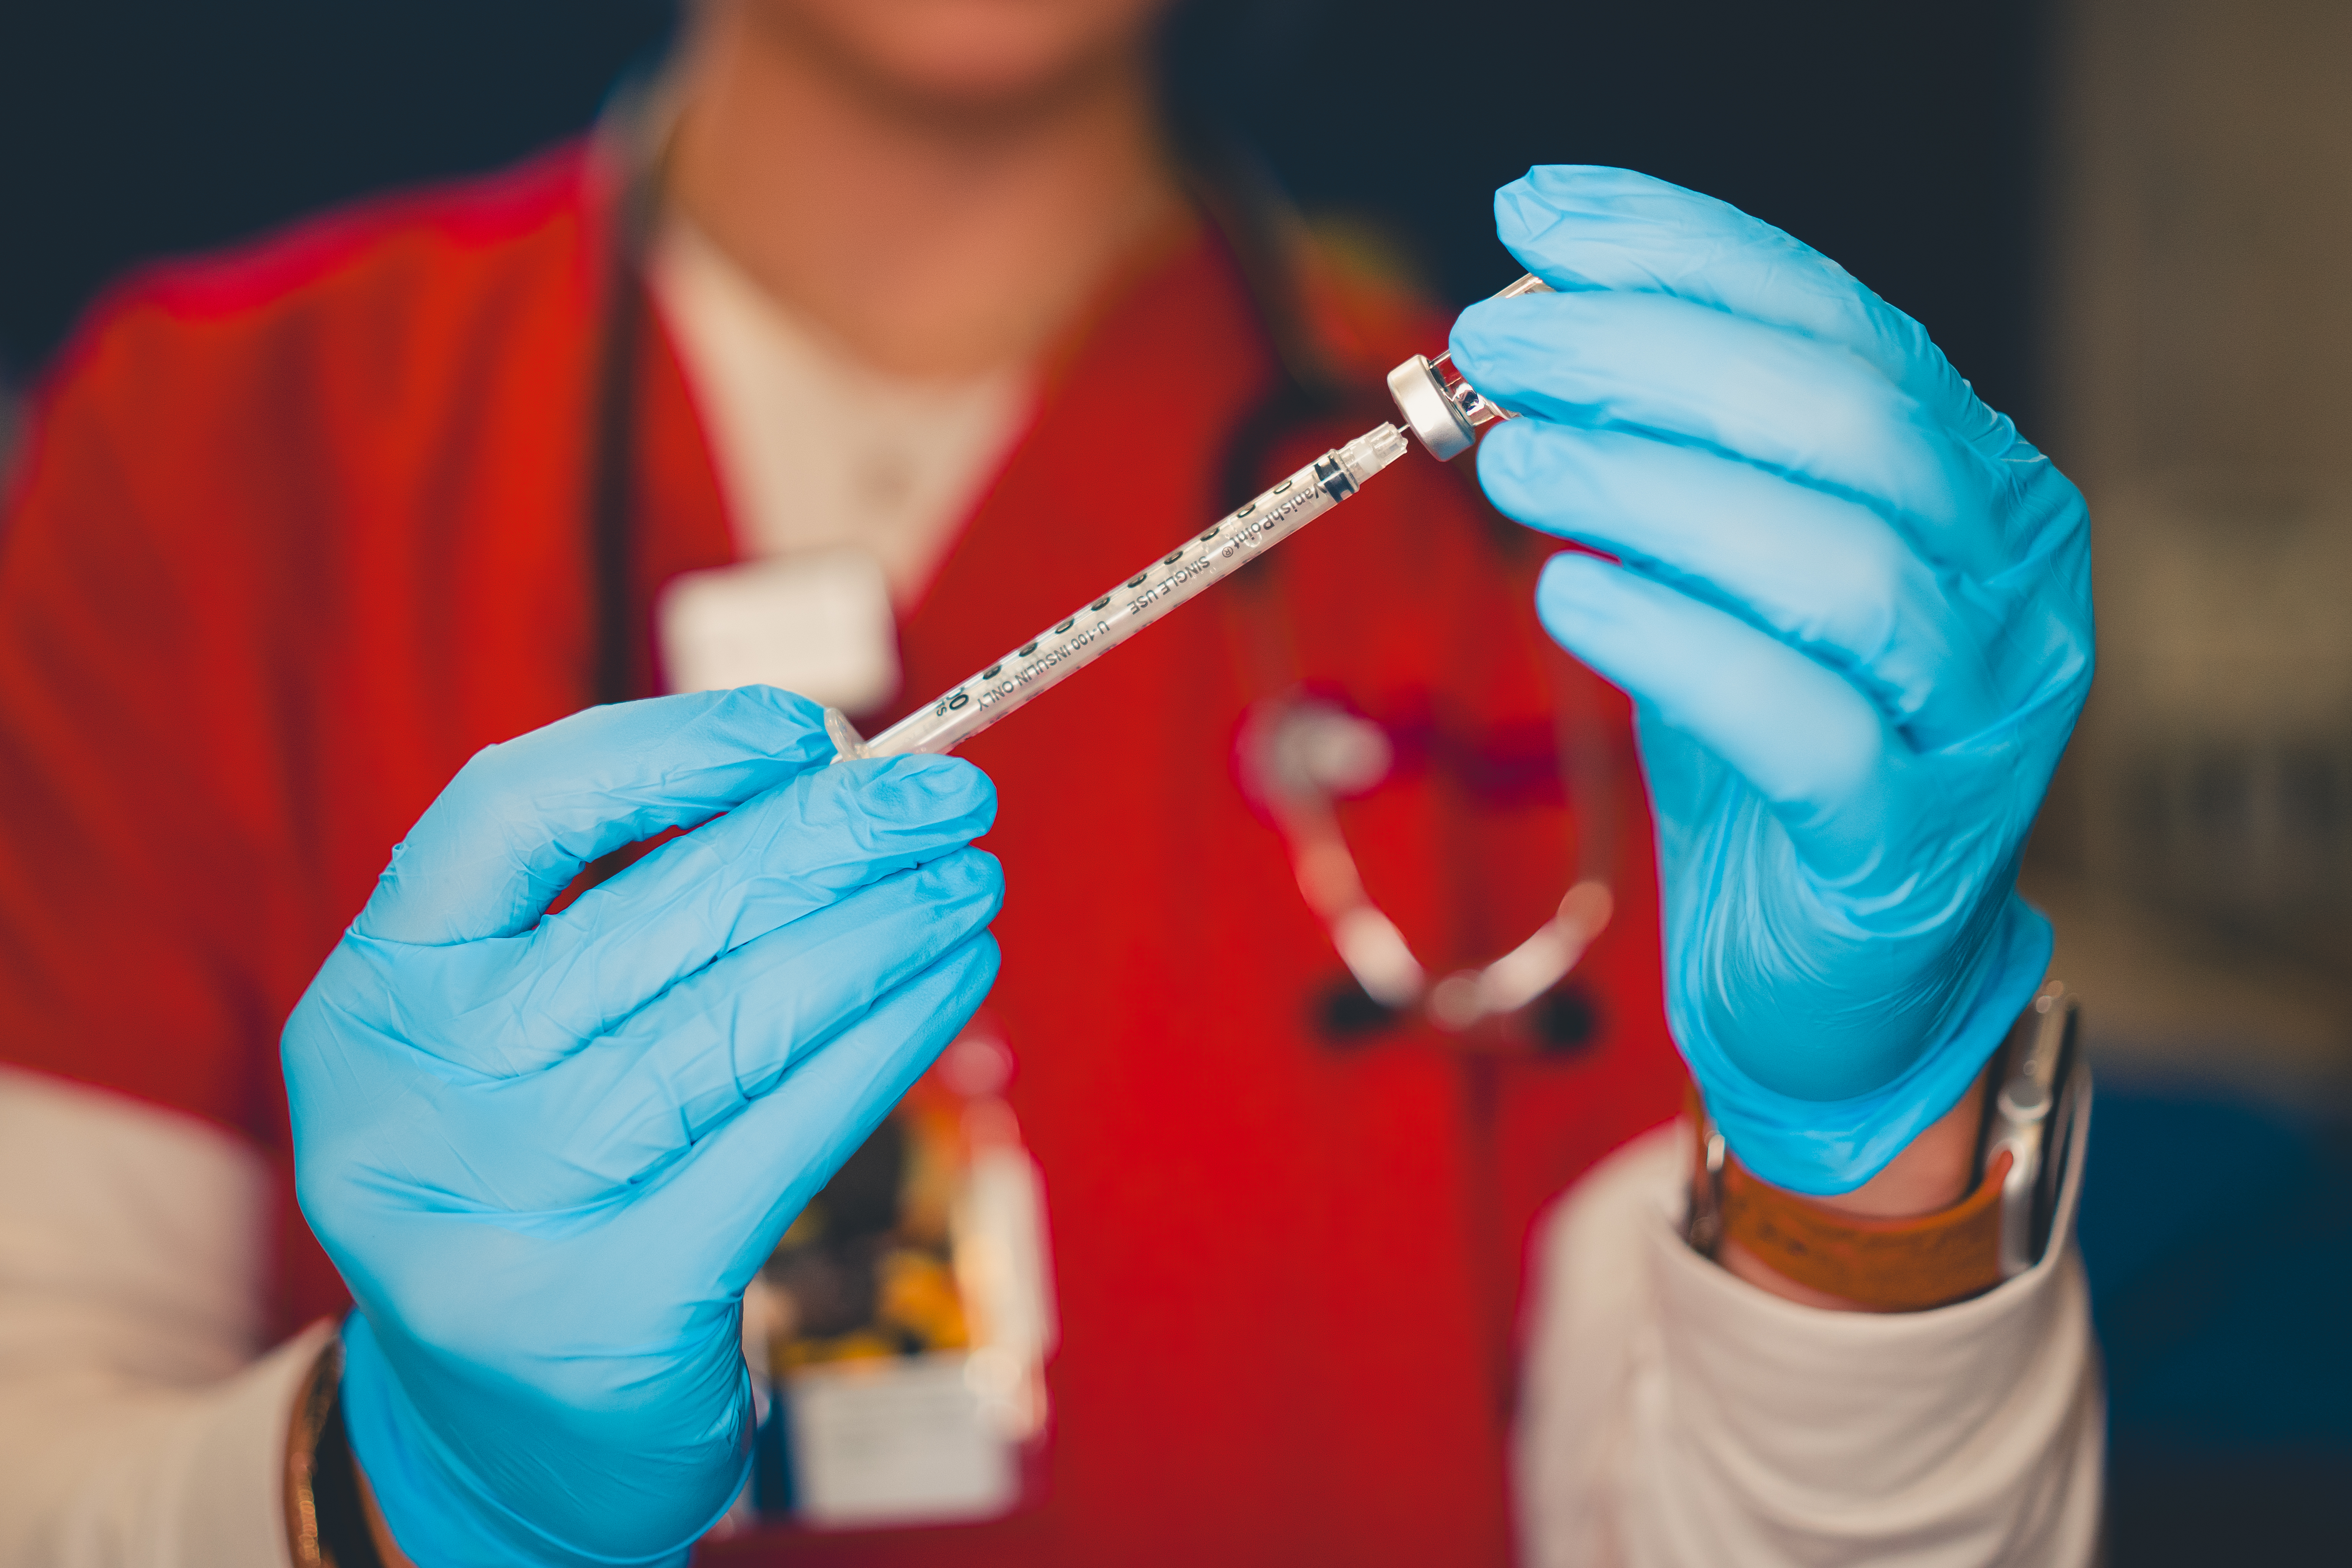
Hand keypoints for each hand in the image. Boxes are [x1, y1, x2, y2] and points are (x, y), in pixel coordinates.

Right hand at [284, 688, 1002, 1565]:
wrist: (504, 1428)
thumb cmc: (544, 1176)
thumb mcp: (526, 1035)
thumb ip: (623, 906)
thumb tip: (825, 774)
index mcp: (371, 996)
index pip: (506, 813)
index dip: (664, 751)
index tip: (806, 729)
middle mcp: (409, 1100)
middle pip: (652, 916)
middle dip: (829, 836)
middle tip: (951, 794)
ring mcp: (496, 1212)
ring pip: (733, 1022)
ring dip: (881, 933)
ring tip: (971, 883)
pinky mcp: (606, 1309)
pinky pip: (783, 1135)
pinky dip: (886, 1041)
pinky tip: (952, 982)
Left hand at [1453, 167, 2091, 1193]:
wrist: (1836, 974)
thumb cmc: (1773, 747)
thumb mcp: (1718, 575)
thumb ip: (1668, 459)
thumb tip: (1541, 328)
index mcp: (1971, 482)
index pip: (1840, 321)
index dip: (1685, 252)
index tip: (1535, 218)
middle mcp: (2008, 579)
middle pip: (1846, 420)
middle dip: (1653, 356)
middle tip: (1492, 344)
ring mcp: (1979, 715)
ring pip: (1836, 562)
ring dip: (1651, 488)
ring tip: (1509, 462)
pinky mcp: (1910, 842)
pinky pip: (1807, 722)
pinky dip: (1677, 643)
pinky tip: (1569, 596)